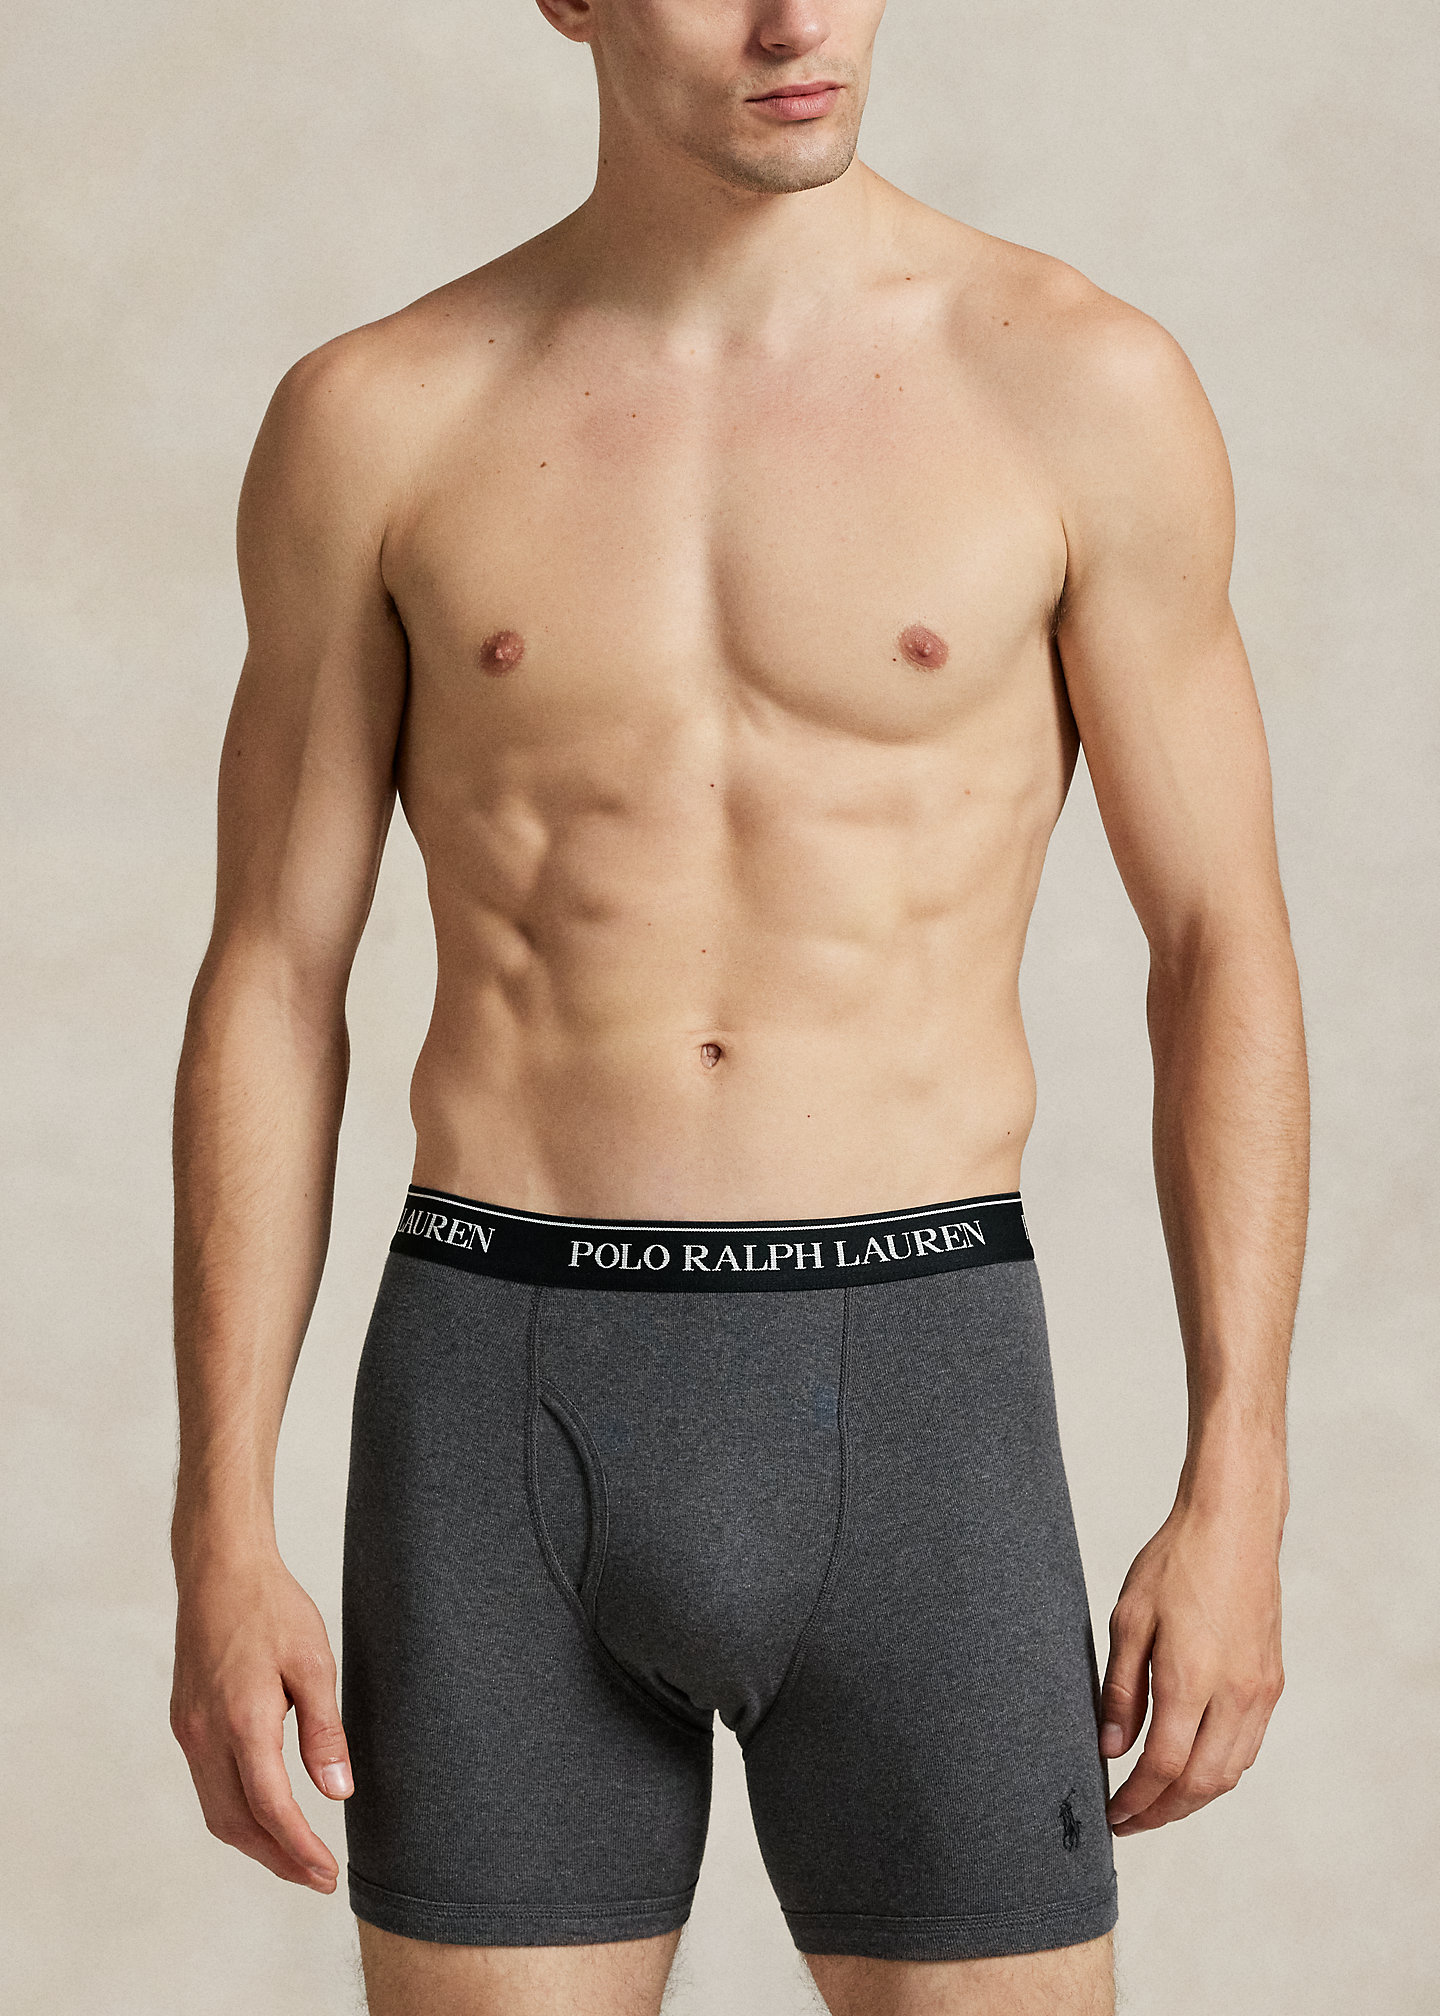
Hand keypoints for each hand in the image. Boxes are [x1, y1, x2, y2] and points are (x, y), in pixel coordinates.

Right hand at [170, 1548, 352, 1889]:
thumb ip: (324, 1731)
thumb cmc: (271, 1607)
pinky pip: (207, 1784)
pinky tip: (264, 1811)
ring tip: (295, 1856)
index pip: (271, 1807)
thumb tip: (338, 1792)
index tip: (327, 1874)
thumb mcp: (314, 1662)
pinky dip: (236, 1811)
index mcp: (242, 1721)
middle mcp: (206, 1734)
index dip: (300, 1849)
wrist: (219, 1568)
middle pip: (236, 1823)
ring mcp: (189, 1729)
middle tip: (317, 1877)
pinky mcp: (184, 1721)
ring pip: (216, 1810)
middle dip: (277, 1859)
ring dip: (255, 1841)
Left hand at [1100, 1498, 1283, 1834]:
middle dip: (1162, 1812)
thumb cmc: (1176, 1562)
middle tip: (1129, 1822)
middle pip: (1201, 1784)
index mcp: (1191, 1678)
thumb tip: (1112, 1748)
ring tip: (1155, 1803)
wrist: (1234, 1526)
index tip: (1113, 1815)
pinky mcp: (1271, 1682)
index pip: (1164, 1767)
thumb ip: (1121, 1689)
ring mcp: (1259, 1691)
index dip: (1136, 1800)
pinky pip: (1247, 1746)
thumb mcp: (1129, 1618)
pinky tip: (1192, 1767)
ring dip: (1192, 1798)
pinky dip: (1218, 1770)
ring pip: (1230, 1772)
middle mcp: (1234, 1693)